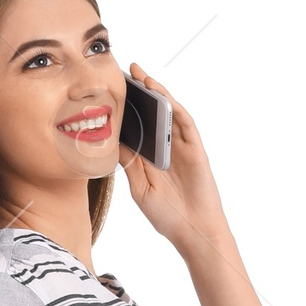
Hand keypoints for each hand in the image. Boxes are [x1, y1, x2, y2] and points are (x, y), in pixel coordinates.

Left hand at [120, 64, 231, 261]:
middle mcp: (166, 148)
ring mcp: (182, 147)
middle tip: (123, 71)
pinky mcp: (196, 149)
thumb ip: (129, 164)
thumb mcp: (139, 189)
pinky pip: (184, 122)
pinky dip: (173, 106)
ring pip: (168, 112)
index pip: (137, 127)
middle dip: (140, 92)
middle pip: (153, 114)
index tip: (109, 91)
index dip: (126, 109)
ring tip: (139, 73)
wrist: (194, 233)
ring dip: (156, 91)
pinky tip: (160, 93)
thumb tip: (112, 140)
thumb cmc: (169, 217)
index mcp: (151, 158)